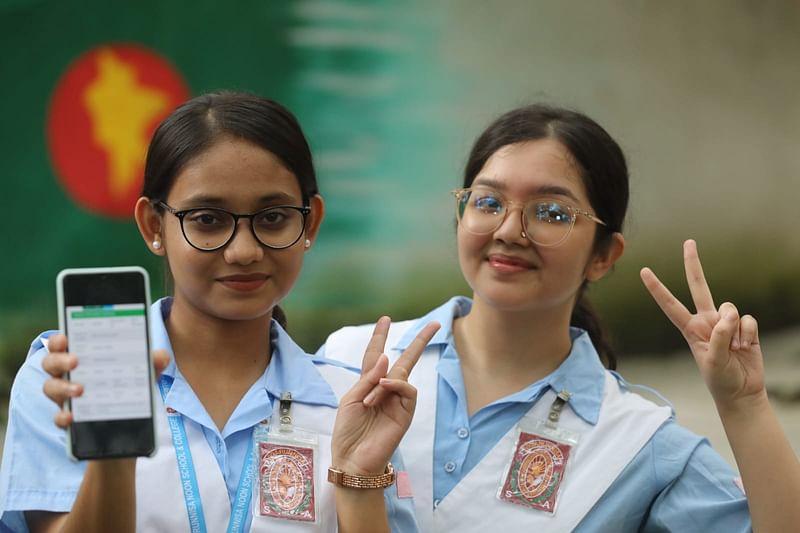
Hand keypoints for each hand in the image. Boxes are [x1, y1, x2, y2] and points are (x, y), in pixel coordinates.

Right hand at [42, 334, 169, 428]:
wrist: (127, 419)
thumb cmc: (128, 384)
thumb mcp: (142, 372)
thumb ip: (151, 362)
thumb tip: (161, 356)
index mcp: (81, 356)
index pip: (61, 343)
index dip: (58, 339)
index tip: (65, 337)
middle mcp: (67, 374)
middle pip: (50, 362)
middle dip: (59, 359)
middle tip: (75, 360)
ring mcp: (65, 396)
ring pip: (50, 388)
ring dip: (62, 387)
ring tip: (80, 390)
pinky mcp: (70, 417)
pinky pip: (58, 417)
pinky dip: (62, 416)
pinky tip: (71, 416)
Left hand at [331, 317, 439, 474]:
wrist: (353, 459)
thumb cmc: (348, 431)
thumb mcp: (351, 399)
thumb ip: (368, 377)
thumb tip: (388, 356)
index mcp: (369, 384)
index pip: (377, 355)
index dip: (380, 337)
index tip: (385, 319)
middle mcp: (386, 390)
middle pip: (405, 360)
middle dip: (419, 341)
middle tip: (435, 324)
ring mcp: (398, 401)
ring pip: (402, 374)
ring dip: (383, 382)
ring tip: (370, 400)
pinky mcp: (406, 412)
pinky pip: (408, 390)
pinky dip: (395, 385)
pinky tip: (383, 390)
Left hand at [640, 240, 764, 407]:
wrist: (743, 392)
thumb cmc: (721, 380)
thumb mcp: (713, 363)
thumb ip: (719, 338)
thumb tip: (729, 314)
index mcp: (690, 329)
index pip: (670, 305)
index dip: (657, 288)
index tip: (644, 271)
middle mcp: (707, 320)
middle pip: (699, 286)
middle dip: (693, 264)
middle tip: (688, 242)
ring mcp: (726, 322)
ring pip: (730, 308)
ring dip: (734, 330)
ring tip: (734, 350)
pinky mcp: (745, 326)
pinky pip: (748, 320)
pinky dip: (748, 335)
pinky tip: (746, 348)